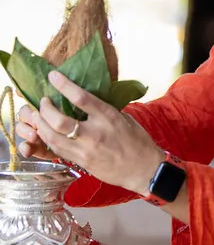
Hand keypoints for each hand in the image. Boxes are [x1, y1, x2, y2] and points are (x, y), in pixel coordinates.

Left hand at [18, 71, 163, 195]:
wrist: (143, 169)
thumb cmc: (137, 140)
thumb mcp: (123, 118)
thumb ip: (103, 110)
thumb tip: (85, 99)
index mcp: (109, 118)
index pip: (82, 99)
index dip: (64, 86)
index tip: (53, 76)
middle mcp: (95, 134)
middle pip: (59, 121)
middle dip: (45, 109)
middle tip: (44, 101)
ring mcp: (86, 151)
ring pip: (52, 137)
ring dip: (41, 124)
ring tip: (38, 116)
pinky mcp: (81, 163)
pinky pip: (57, 150)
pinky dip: (47, 139)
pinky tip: (45, 132)